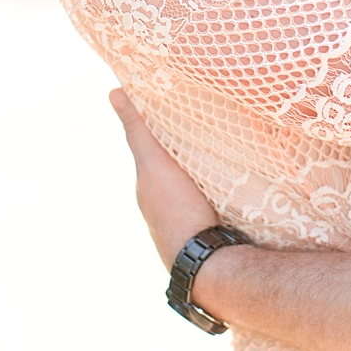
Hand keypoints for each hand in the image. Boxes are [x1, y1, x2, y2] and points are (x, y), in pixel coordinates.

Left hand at [109, 89, 220, 270]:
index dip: (161, 136)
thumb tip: (113, 91)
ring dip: (207, 177)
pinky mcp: (213, 233)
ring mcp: (188, 225)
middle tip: (208, 130)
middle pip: (174, 175)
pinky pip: (215, 206)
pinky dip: (220, 194)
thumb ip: (137, 130)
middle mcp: (164, 210)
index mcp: (149, 192)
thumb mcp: (153, 162)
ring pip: (195, 192)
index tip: (176, 114)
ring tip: (229, 156)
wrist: (205, 260)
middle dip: (185, 157)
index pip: (152, 157)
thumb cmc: (175, 208)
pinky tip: (237, 186)